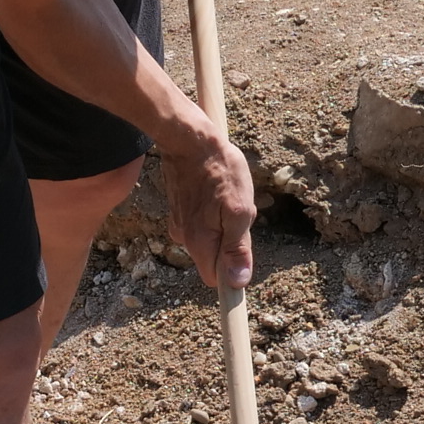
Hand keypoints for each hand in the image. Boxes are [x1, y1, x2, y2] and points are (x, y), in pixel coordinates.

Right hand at [160, 117, 256, 292]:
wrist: (190, 140)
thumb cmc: (219, 171)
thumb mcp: (239, 211)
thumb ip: (236, 249)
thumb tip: (237, 283)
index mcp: (200, 243)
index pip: (215, 279)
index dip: (231, 275)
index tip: (243, 257)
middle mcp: (184, 239)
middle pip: (213, 258)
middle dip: (230, 242)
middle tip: (239, 213)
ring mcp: (180, 224)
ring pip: (208, 239)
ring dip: (222, 225)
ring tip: (227, 196)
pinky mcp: (179, 211)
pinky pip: (201, 224)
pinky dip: (212, 213)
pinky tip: (217, 191)